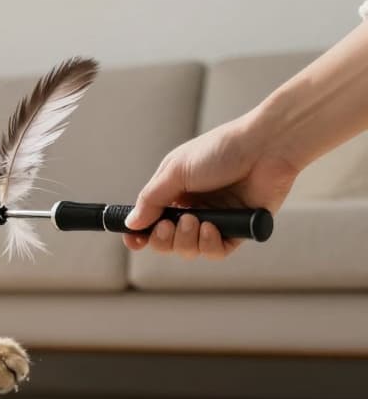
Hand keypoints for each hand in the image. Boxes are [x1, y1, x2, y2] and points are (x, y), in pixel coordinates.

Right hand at [123, 114, 300, 259]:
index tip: (134, 240)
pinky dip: (209, 244)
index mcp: (174, 192)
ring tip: (193, 220)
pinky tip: (212, 227)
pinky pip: (215, 251)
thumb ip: (151, 200)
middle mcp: (192, 208)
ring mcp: (215, 220)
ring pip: (189, 249)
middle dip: (162, 239)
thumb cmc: (221, 150)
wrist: (266, 147)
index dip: (140, 234)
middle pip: (166, 241)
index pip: (150, 222)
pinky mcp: (238, 229)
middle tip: (167, 226)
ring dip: (185, 240)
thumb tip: (132, 223)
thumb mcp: (175, 171)